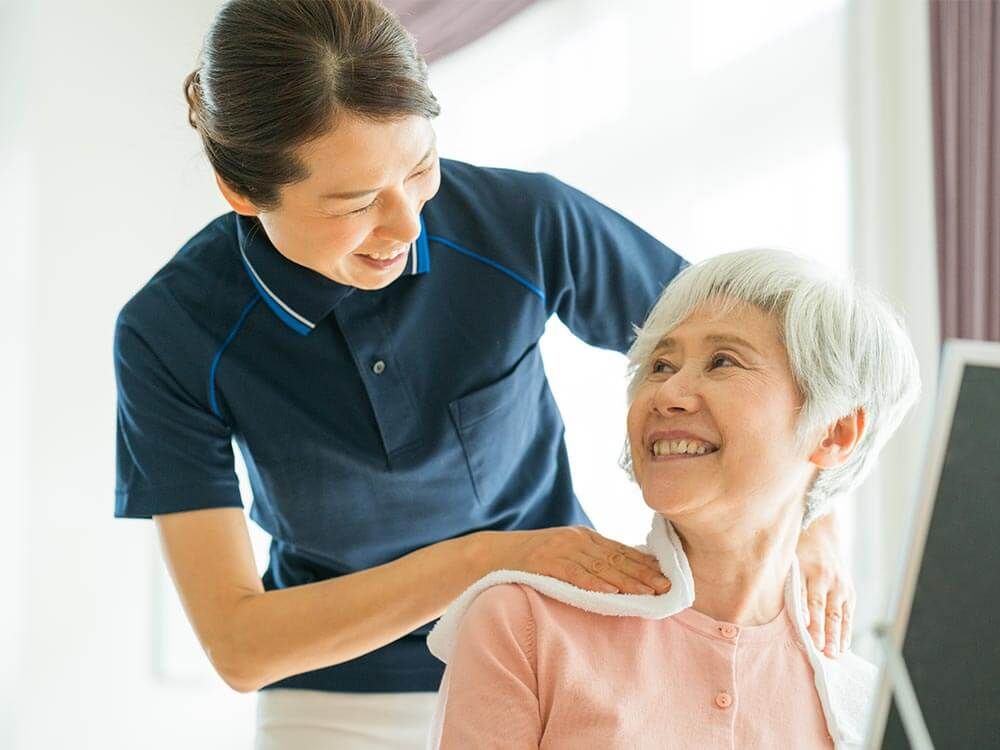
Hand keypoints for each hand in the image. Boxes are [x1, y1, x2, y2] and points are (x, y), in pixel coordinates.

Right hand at [484, 526, 671, 595]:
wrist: (490, 555)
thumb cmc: (531, 560)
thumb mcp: (563, 554)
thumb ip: (589, 561)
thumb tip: (623, 579)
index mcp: (583, 537)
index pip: (621, 550)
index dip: (645, 564)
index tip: (667, 577)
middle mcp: (575, 539)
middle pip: (615, 558)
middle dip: (643, 573)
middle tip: (666, 588)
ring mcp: (559, 549)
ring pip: (599, 567)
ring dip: (626, 580)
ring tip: (647, 593)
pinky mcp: (543, 562)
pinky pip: (573, 574)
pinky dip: (593, 583)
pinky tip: (610, 592)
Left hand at [796, 514, 854, 657]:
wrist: (821, 530)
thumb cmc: (798, 549)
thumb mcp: (790, 561)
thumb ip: (790, 586)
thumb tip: (792, 616)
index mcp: (811, 571)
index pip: (811, 601)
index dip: (810, 621)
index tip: (808, 640)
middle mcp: (830, 579)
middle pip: (828, 611)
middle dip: (827, 634)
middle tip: (824, 654)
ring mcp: (842, 585)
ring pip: (841, 615)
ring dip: (839, 636)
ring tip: (835, 655)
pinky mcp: (849, 590)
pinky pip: (848, 614)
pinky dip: (846, 630)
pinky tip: (843, 646)